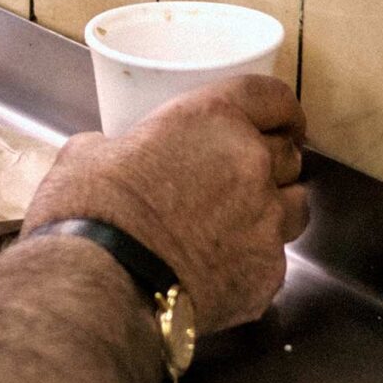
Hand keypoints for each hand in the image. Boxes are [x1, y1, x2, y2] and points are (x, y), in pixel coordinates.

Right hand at [23, 76, 308, 332]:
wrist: (103, 286)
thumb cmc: (91, 212)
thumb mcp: (86, 154)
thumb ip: (116, 146)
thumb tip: (105, 155)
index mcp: (212, 119)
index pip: (270, 97)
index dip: (280, 109)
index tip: (283, 120)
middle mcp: (251, 164)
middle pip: (288, 155)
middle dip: (272, 163)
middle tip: (245, 176)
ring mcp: (266, 222)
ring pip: (296, 208)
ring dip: (275, 210)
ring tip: (242, 224)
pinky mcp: (267, 275)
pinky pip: (273, 262)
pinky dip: (253, 263)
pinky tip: (221, 272)